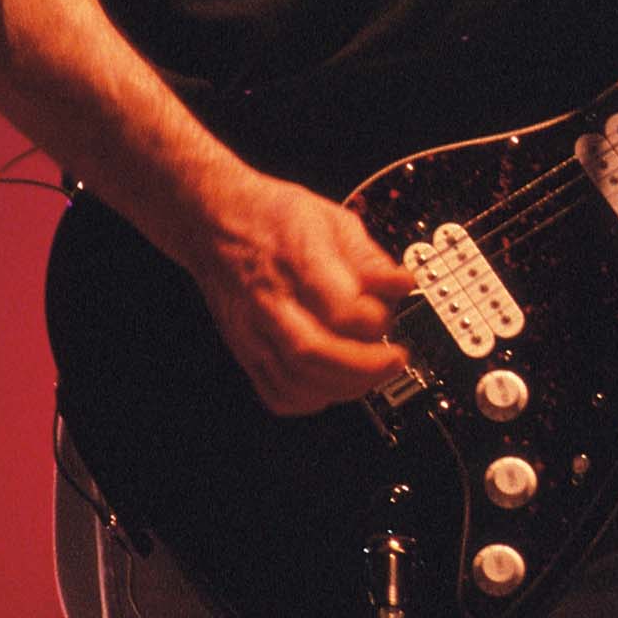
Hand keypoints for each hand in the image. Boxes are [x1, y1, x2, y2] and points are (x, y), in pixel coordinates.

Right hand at [181, 167, 416, 414]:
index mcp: (297, 263)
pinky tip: (331, 385)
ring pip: (296, 382)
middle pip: (316, 355)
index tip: (393, 310)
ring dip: (343, 387)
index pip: (341, 310)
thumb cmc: (274, 217)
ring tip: (371, 373)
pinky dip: (309, 399)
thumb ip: (370, 258)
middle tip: (395, 359)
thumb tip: (402, 285)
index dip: (376, 318)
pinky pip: (275, 393)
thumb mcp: (333, 219)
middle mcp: (270, 302)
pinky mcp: (244, 350)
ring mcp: (252, 331)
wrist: (216, 223)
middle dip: (366, 367)